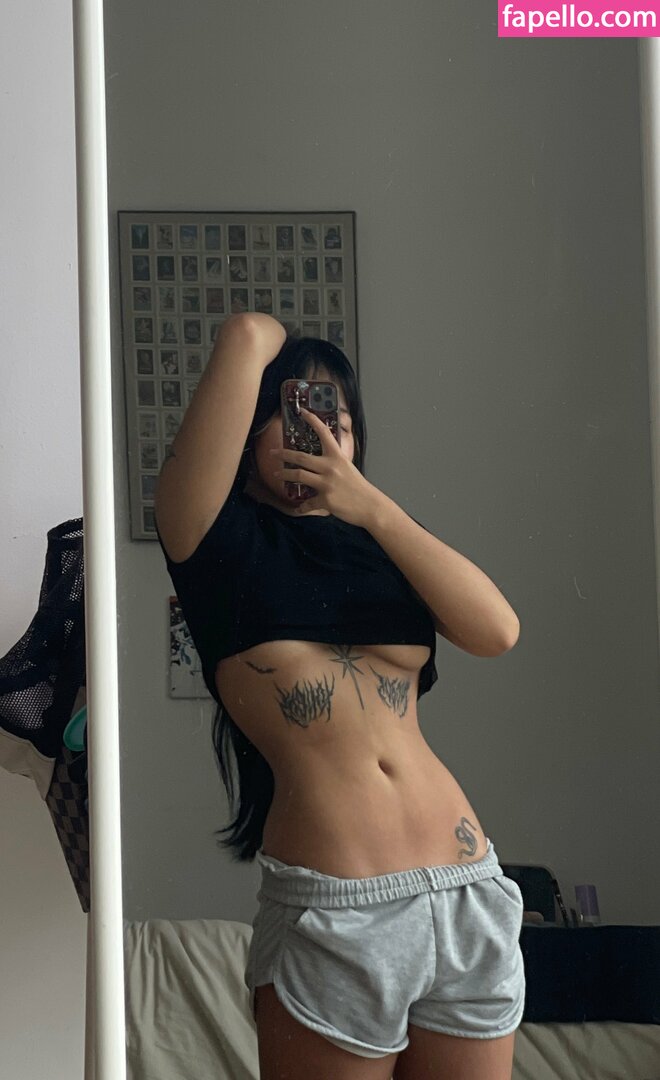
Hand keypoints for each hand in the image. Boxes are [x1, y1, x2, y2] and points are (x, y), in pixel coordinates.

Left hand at [270, 407, 379, 526]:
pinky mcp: (325, 500)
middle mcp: (330, 467)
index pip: (324, 433)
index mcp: (337, 457)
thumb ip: (334, 463)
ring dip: (285, 475)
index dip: (313, 420)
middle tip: (273, 452)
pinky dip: (301, 507)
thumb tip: (320, 462)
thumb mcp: (347, 468)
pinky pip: (307, 503)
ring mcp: (327, 484)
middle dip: (284, 453)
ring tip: (277, 474)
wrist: (370, 506)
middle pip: (301, 456)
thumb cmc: (359, 488)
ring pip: (299, 475)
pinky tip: (298, 508)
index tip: (303, 412)